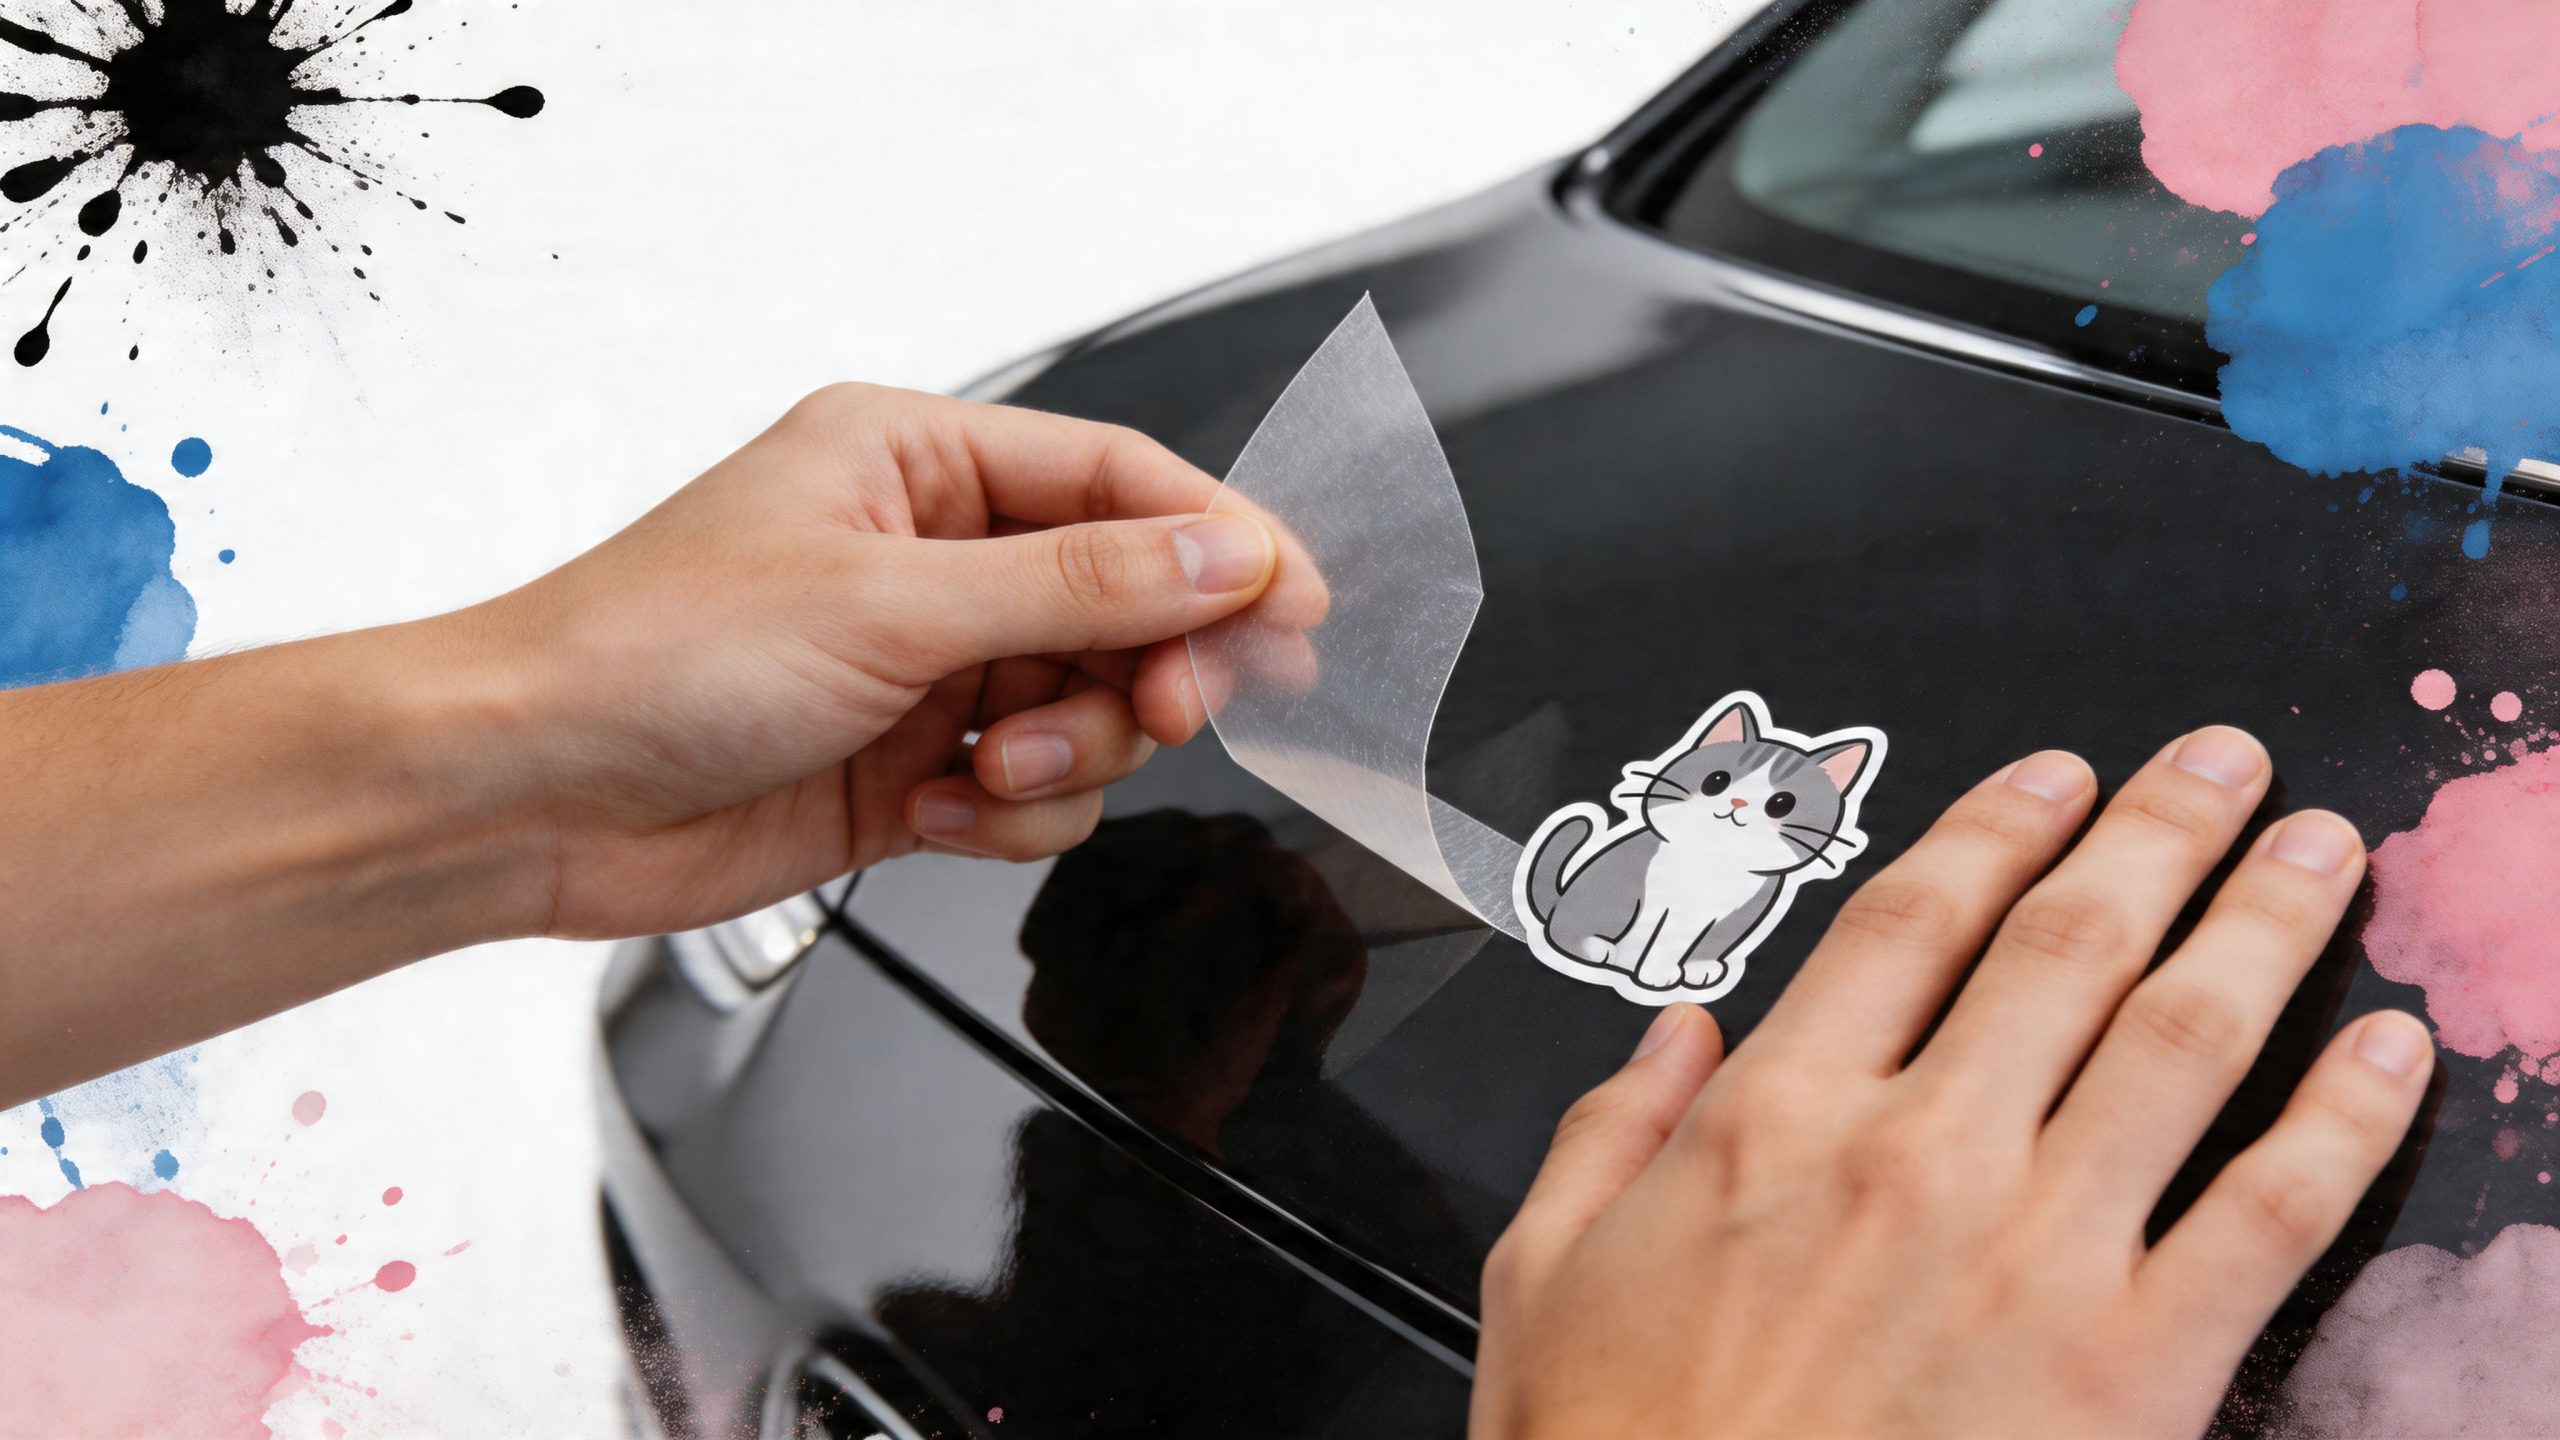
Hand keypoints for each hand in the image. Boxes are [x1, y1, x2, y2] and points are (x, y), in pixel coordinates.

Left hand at [467, 384, 1291, 937]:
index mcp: (916, 461)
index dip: (1219, 541)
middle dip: (1142, 671)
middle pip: (1126, 604)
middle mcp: (930, 555)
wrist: (527, 796)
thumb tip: (1221, 555)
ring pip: (1090, 709)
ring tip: (981, 773)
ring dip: (1064, 757)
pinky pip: (1035, 791)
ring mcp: (926, 666)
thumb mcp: (891, 605)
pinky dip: (1008, 814)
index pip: (1119, 481)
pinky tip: (933, 813)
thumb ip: (1078, 587)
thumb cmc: (650, 656)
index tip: (1295, 608)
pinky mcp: (915, 768)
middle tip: (1155, 712)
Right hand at [1474, 730, 2432, 1438]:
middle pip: (2069, 944)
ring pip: (2180, 1039)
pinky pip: (2269, 1212)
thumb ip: (1608, 1129)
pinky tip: (2386, 1053)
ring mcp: (2033, 1253)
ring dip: (2264, 925)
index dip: (2000, 827)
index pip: (1913, 920)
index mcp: (1774, 1119)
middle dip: (2163, 832)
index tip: (2058, 779)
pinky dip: (2342, 1121)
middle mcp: (1915, 1154)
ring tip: (2322, 855)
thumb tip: (1670, 1035)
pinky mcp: (2132, 1370)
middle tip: (2224, 767)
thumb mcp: (1543, 1274)